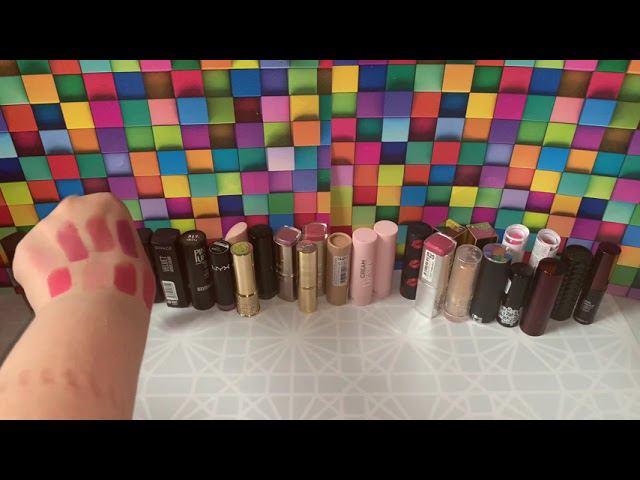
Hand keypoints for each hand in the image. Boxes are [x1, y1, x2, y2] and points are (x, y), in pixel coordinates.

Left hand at [12, 193, 155, 313]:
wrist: (97, 308)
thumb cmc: (129, 283)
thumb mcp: (138, 256)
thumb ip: (121, 246)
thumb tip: (111, 257)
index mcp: (107, 206)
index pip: (103, 213)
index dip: (104, 236)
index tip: (106, 254)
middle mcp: (74, 207)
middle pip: (72, 220)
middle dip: (77, 241)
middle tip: (87, 268)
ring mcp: (45, 226)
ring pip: (51, 241)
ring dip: (58, 258)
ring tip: (70, 285)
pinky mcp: (24, 248)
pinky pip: (34, 261)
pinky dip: (41, 276)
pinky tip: (55, 292)